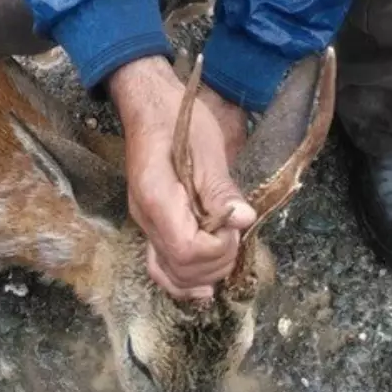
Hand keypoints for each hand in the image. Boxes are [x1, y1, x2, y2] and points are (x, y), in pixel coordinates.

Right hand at [108, 54, 254, 300]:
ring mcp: (146, 225)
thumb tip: (245, 220)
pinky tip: (205, 284)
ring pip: (172, 274)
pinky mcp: (153, 226)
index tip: (235, 224)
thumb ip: (222, 189)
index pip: (186, 249)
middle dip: (217, 261)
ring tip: (227, 249)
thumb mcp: (206, 148)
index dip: (218, 247)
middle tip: (235, 233)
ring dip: (206, 272)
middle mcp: (145, 218)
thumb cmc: (178, 119)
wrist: (150, 106)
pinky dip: (184, 281)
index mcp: (156, 197)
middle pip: (181, 268)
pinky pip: (162, 267)